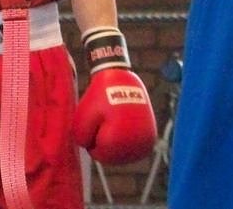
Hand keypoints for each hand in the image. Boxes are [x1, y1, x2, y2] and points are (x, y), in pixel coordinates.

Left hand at [71, 28, 156, 163]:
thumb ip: (81, 139)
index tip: (95, 118)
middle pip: (112, 155)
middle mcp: (135, 145)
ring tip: (113, 118)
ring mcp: (146, 141)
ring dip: (117, 140)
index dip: (92, 137)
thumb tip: (90, 148)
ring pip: (124, 152)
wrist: (120, 77)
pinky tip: (122, 124)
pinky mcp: (151, 135)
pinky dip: (128, 139)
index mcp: (116, 142)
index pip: (98, 154)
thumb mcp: (81, 117)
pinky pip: (135, 147)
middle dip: (105, 139)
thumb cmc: (98, 96)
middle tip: (105, 116)